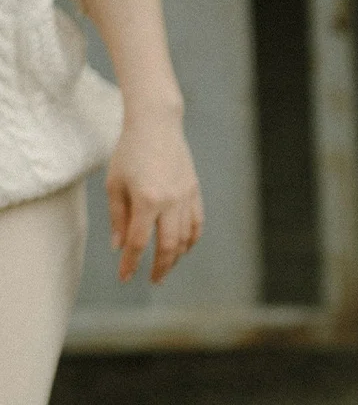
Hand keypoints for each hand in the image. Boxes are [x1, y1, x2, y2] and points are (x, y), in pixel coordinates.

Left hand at [106, 108, 202, 283]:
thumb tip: (120, 247)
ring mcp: (186, 198)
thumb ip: (118, 217)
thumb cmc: (129, 152)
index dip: (131, 262)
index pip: (138, 241)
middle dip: (160, 267)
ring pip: (185, 239)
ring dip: (176, 257)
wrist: (157, 125)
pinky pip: (196, 225)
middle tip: (154, 280)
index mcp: (146, 199)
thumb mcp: (114, 184)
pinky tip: (182, 248)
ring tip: (166, 266)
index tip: (125, 278)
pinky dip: (190, 241)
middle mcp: (170, 202)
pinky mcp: (195, 193)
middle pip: (168, 247)